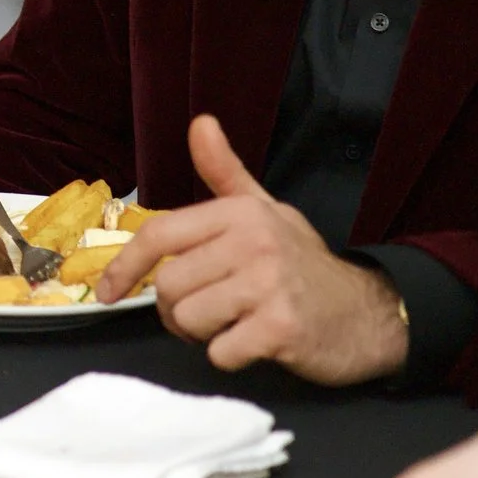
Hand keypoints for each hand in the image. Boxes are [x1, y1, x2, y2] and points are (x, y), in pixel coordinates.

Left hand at [96, 115, 408, 384]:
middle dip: (175, 309)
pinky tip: (254, 342)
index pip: (158, 235)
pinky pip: (220, 351)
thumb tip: (200, 122)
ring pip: (188, 319)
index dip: (123, 266)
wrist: (370, 312)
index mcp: (239, 213)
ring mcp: (268, 285)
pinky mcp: (282, 329)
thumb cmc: (303, 263)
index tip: (107, 292)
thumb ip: (224, 172)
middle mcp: (252, 242)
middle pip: (168, 286)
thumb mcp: (265, 210)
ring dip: (201, 333)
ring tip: (231, 324)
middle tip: (206, 311)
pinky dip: (229, 355)